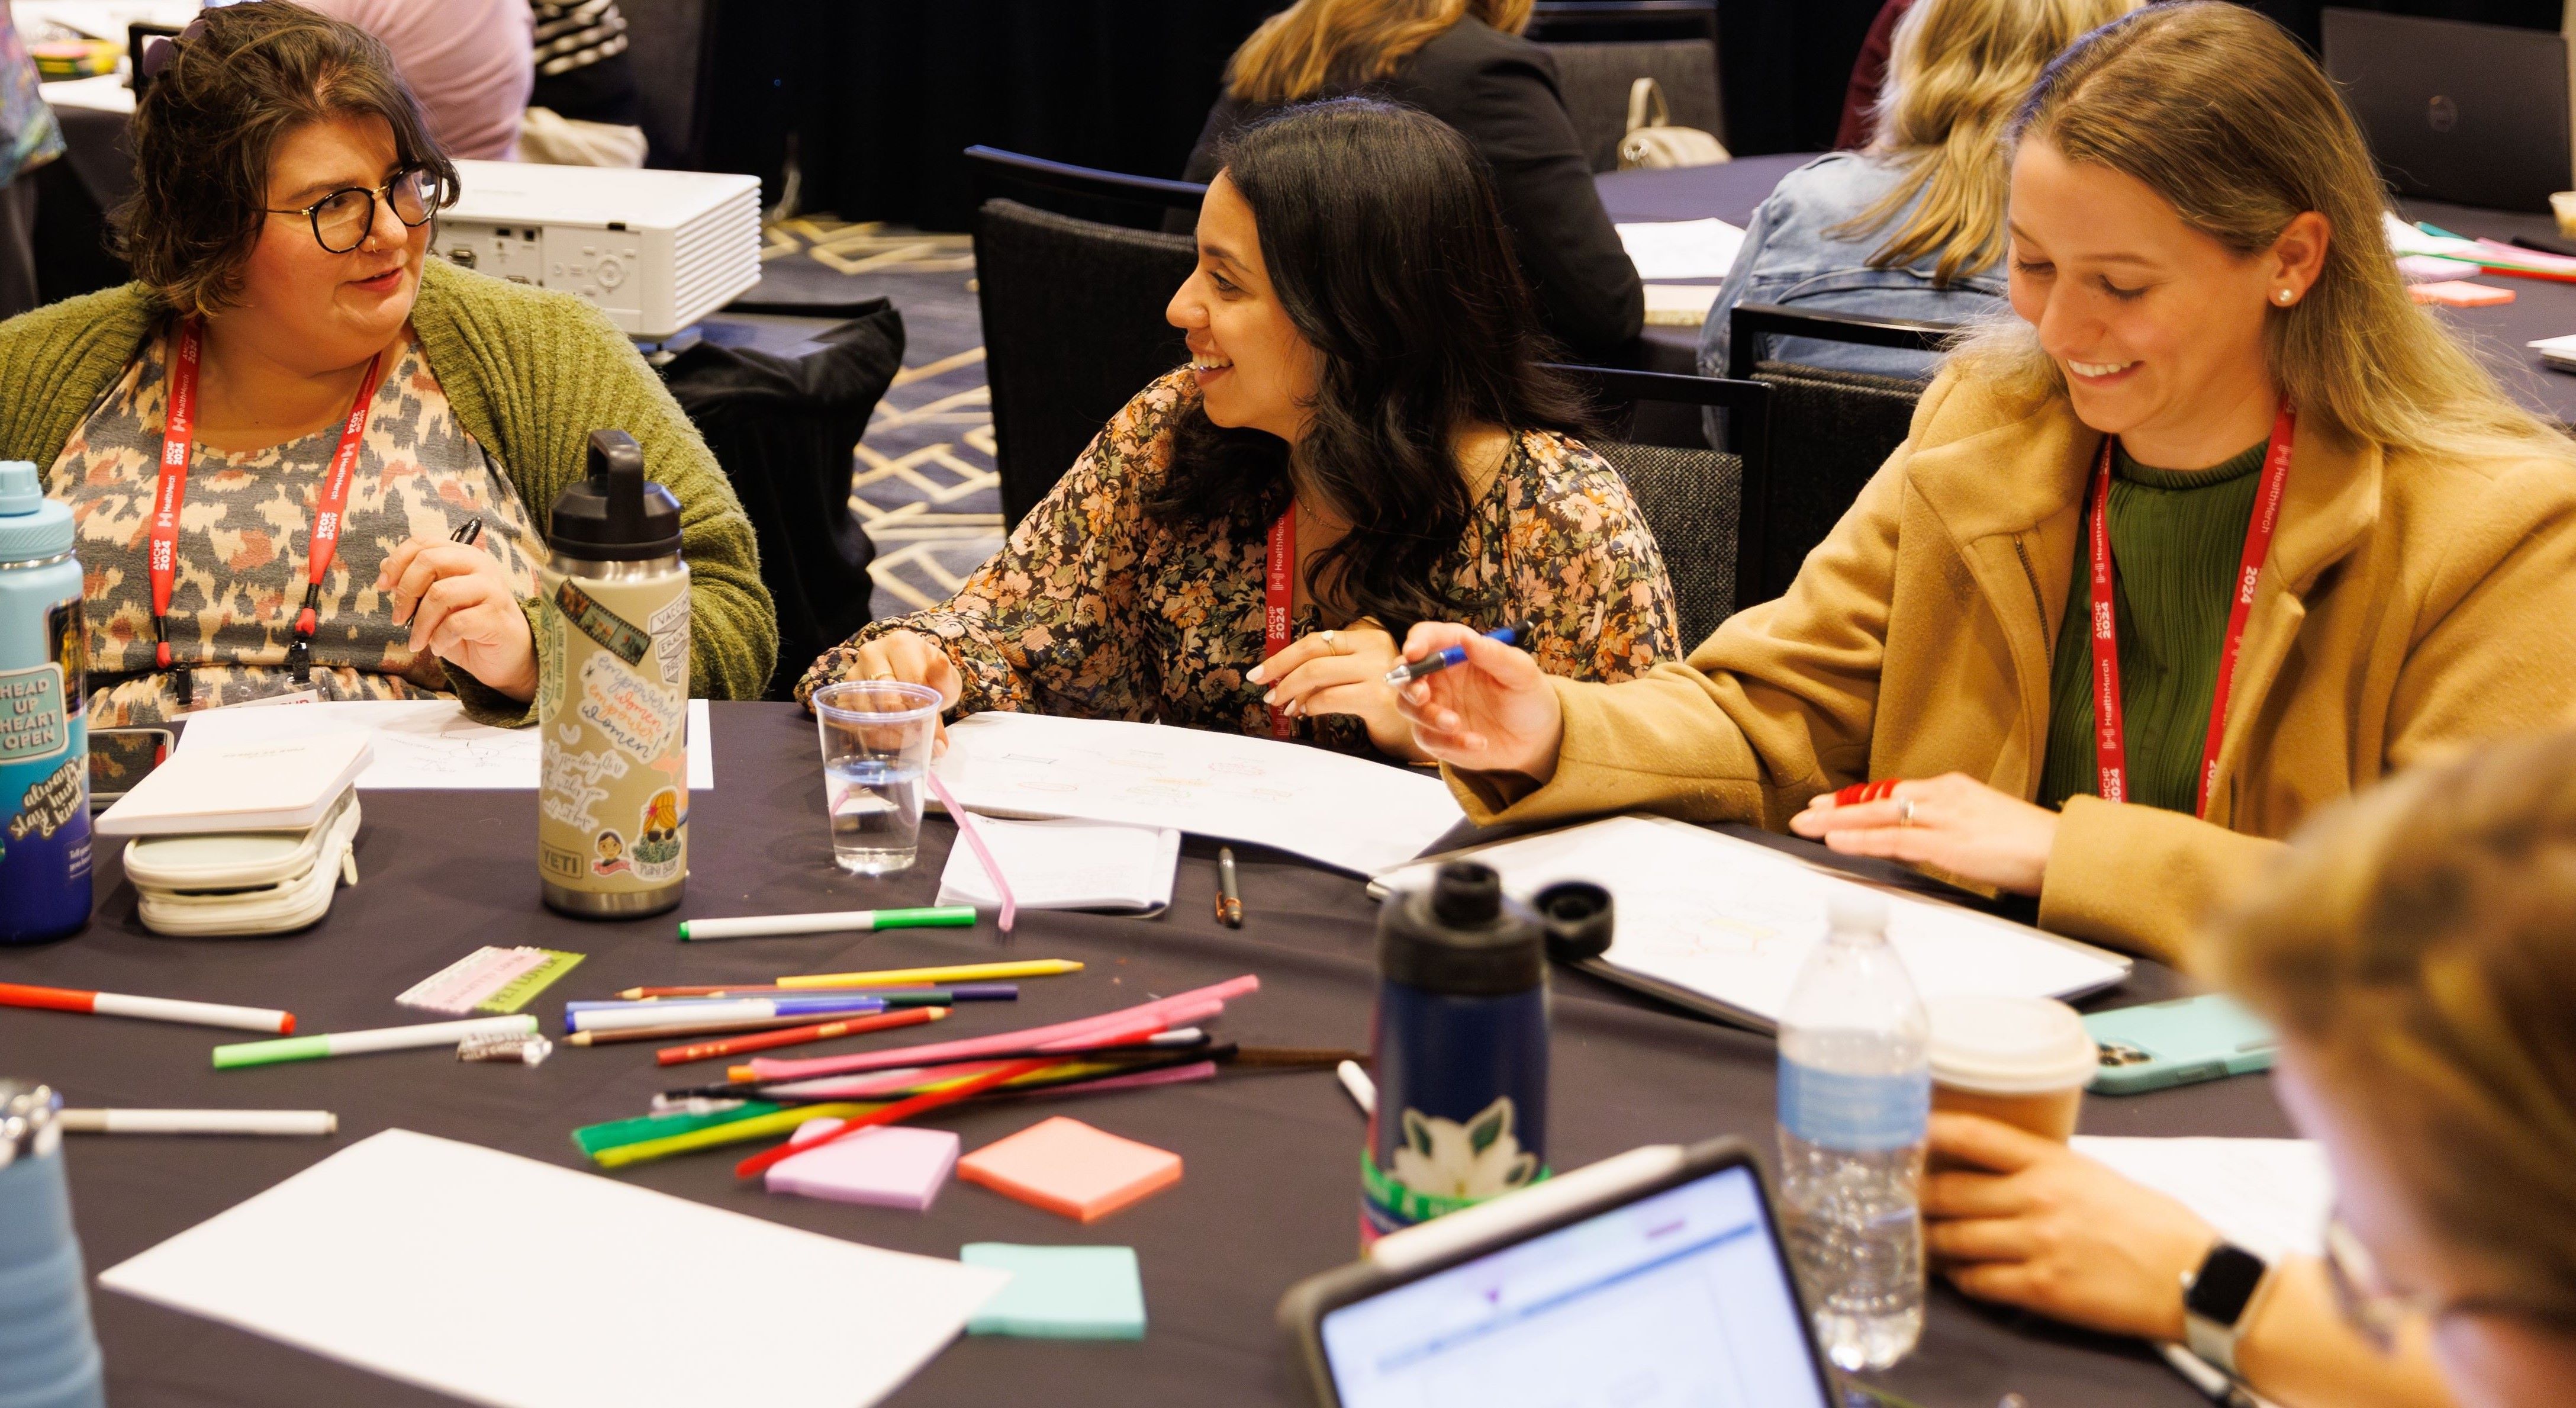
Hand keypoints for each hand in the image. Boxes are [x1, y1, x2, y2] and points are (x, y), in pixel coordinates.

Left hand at [377, 538, 535, 701]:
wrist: (508, 656)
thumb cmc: (471, 627)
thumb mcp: (438, 604)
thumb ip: (417, 585)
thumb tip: (386, 571)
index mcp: (464, 556)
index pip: (423, 543)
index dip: (397, 562)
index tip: (383, 586)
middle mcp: (480, 565)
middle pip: (429, 561)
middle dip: (405, 592)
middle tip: (397, 619)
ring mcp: (491, 589)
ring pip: (440, 594)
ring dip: (420, 623)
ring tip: (417, 641)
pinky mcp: (496, 616)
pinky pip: (455, 623)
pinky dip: (439, 639)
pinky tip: (439, 648)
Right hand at [831, 628, 960, 751]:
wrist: (913, 678)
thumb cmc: (931, 679)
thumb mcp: (946, 680)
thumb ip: (944, 678)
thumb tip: (939, 667)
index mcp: (900, 642)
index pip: (911, 680)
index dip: (922, 707)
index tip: (931, 726)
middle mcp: (872, 652)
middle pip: (885, 694)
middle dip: (903, 720)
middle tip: (916, 735)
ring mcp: (854, 671)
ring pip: (867, 708)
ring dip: (886, 729)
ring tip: (904, 738)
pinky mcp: (844, 691)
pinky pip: (852, 716)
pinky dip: (869, 732)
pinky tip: (886, 737)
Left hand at [1245, 623, 1417, 758]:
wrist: (1417, 724)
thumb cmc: (1382, 696)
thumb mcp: (1358, 671)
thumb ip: (1329, 666)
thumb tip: (1281, 675)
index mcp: (1366, 636)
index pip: (1315, 640)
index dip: (1282, 657)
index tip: (1261, 673)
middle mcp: (1373, 648)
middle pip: (1312, 656)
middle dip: (1280, 674)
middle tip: (1266, 693)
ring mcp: (1377, 671)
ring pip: (1317, 675)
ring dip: (1292, 693)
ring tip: (1284, 705)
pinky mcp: (1377, 697)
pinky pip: (1330, 699)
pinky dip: (1311, 706)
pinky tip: (1305, 712)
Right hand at [1389, 622, 1563, 778]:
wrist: (1535, 738)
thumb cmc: (1527, 696)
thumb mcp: (1521, 672)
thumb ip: (1495, 655)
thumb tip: (1468, 640)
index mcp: (1456, 650)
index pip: (1426, 637)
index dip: (1416, 642)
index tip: (1414, 653)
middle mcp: (1439, 676)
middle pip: (1404, 673)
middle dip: (1407, 683)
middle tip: (1423, 695)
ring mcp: (1435, 706)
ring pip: (1409, 707)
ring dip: (1428, 716)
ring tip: (1456, 724)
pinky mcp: (1436, 735)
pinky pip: (1429, 738)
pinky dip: (1449, 743)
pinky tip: (1479, 743)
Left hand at [1788, 772, 2057, 894]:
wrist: (2063, 851)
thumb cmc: (2030, 844)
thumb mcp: (1983, 825)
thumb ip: (1951, 828)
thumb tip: (1925, 840)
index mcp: (1953, 789)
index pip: (1895, 792)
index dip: (1859, 799)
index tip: (1831, 805)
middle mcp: (1945, 796)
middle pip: (1880, 798)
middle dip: (1839, 808)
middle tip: (1806, 814)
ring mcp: (1946, 818)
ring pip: (1880, 815)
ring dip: (1840, 823)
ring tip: (1809, 828)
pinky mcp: (1949, 843)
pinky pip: (1896, 839)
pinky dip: (1863, 839)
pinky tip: (1839, 843)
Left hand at [1923, 1112, 2217, 1340]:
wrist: (2194, 1275)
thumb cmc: (2149, 1223)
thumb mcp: (2094, 1175)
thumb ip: (2043, 1170)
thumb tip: (1996, 1170)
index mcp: (2051, 1162)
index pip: (1974, 1135)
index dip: (1929, 1131)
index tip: (1901, 1132)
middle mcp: (2037, 1197)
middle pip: (1948, 1190)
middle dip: (1914, 1196)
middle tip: (1894, 1198)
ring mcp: (2036, 1243)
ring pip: (1954, 1238)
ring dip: (1930, 1241)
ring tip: (1918, 1240)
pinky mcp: (2042, 1288)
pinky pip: (1977, 1282)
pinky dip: (1961, 1279)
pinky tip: (1960, 1276)